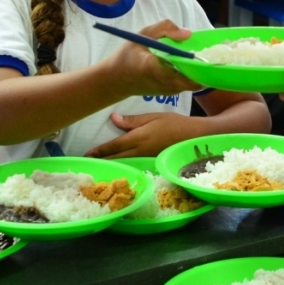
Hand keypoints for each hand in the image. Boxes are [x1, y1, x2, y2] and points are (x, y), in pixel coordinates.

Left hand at [85, 112, 206, 158]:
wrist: (196, 137)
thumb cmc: (175, 123)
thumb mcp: (153, 117)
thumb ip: (132, 120)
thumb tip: (113, 118)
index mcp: (138, 138)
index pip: (114, 146)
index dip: (99, 151)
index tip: (87, 154)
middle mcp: (140, 151)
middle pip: (116, 158)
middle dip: (101, 160)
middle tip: (88, 163)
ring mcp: (147, 159)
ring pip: (124, 164)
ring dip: (111, 165)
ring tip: (100, 166)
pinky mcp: (153, 163)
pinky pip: (134, 166)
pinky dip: (124, 167)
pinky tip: (120, 168)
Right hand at [103, 20, 203, 96]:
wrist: (116, 80)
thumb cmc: (128, 55)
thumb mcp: (142, 35)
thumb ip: (164, 28)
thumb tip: (188, 34)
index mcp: (153, 67)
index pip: (179, 70)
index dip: (197, 64)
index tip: (207, 54)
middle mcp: (163, 82)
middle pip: (192, 79)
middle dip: (204, 69)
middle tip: (213, 55)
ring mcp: (168, 91)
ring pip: (192, 83)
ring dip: (200, 72)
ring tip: (204, 57)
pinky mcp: (171, 93)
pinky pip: (187, 84)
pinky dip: (193, 75)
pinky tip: (193, 63)